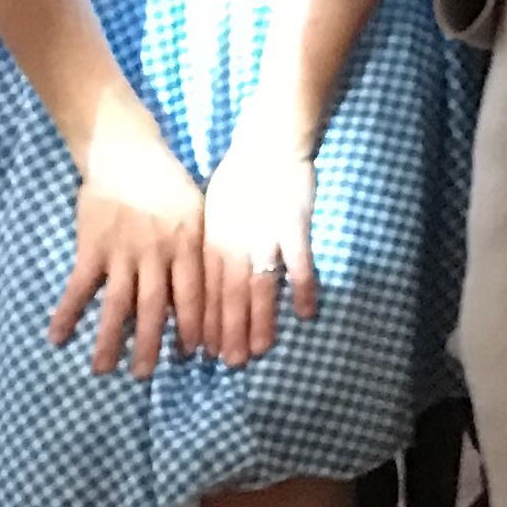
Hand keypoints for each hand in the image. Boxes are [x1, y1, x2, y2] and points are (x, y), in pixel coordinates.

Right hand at [55, 125, 208, 375]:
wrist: (129, 154)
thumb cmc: (169, 185)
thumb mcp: (196, 213)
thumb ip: (196, 252)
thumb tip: (201, 295)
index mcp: (188, 243)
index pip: (194, 293)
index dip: (194, 325)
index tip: (195, 354)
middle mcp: (157, 252)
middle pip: (155, 307)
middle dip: (151, 344)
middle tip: (144, 376)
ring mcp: (123, 251)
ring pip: (118, 303)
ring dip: (109, 339)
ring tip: (103, 370)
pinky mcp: (92, 247)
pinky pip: (79, 286)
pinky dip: (67, 313)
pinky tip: (57, 338)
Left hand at [200, 120, 319, 363]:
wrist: (266, 144)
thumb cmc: (237, 178)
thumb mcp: (209, 213)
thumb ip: (208, 246)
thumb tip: (199, 276)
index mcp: (212, 244)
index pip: (205, 292)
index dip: (206, 322)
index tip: (206, 351)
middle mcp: (234, 246)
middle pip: (230, 296)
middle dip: (229, 331)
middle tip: (231, 362)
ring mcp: (264, 238)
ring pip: (260, 287)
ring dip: (260, 320)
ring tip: (260, 349)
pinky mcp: (293, 226)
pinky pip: (299, 263)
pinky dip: (302, 289)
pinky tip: (307, 313)